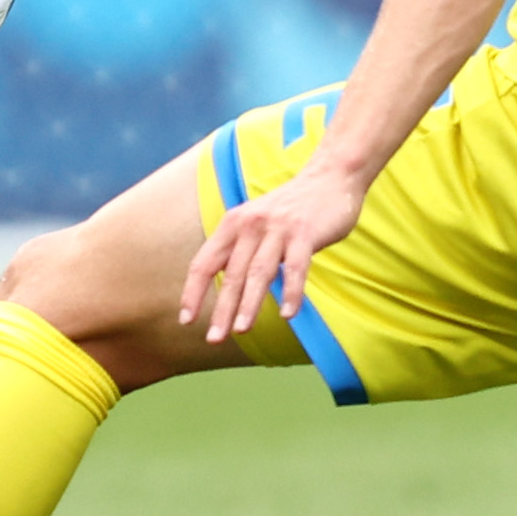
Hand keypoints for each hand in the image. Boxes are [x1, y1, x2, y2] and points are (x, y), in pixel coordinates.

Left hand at [180, 164, 367, 343]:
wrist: (330, 177)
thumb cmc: (291, 209)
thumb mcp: (255, 223)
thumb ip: (240, 249)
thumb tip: (225, 289)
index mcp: (233, 224)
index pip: (204, 263)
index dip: (193, 292)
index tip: (186, 320)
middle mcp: (250, 225)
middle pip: (231, 274)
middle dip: (222, 309)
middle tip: (214, 338)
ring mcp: (278, 228)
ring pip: (259, 272)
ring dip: (249, 304)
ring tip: (241, 330)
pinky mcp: (305, 233)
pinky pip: (296, 268)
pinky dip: (291, 292)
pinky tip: (287, 315)